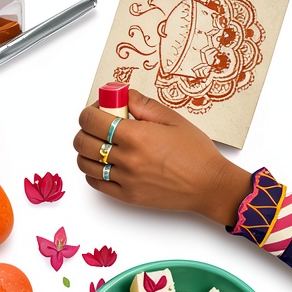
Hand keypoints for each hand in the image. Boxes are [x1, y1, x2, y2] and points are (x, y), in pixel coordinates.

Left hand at [73, 89, 252, 225]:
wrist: (209, 185)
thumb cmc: (195, 152)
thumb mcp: (172, 118)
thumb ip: (143, 105)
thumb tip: (121, 95)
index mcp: (136, 135)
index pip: (92, 120)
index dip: (89, 112)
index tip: (98, 110)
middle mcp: (127, 158)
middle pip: (82, 142)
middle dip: (85, 129)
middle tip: (97, 126)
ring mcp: (125, 180)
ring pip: (85, 163)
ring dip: (86, 150)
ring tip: (100, 144)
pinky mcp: (127, 196)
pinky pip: (95, 183)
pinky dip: (93, 171)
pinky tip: (104, 163)